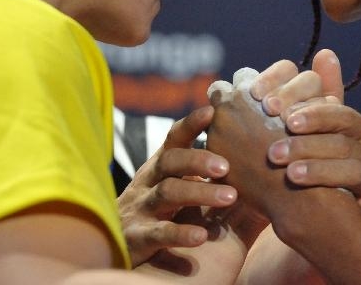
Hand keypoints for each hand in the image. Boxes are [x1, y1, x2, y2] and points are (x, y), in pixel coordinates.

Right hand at [118, 106, 237, 265]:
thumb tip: (252, 157)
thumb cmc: (157, 213)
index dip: (191, 124)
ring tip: (231, 197)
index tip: (212, 111)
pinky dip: (180, 234)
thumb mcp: (174, 187)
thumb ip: (201, 173)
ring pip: (167, 193)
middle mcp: (148, 182)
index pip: (174, 139)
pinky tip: (202, 236)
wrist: (108, 248)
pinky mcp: (136, 238)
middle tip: (228, 166)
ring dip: (200, 192)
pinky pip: (159, 234)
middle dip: (198, 159)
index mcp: (160, 167)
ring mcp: (140, 208)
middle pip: (170, 161)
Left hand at [251, 49, 360, 222]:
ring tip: (291, 175)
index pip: (338, 112)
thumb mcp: (316, 128)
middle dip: (306, 144)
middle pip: (343, 141)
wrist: (327, 211)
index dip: (310, 112)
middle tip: (272, 152)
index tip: (278, 114)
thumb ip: (317, 94)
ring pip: (355, 171)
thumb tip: (325, 52)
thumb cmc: (318, 159)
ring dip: (323, 171)